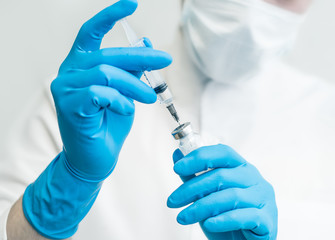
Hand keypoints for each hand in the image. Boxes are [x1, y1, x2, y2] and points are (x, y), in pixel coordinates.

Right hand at [51, 0, 171, 180]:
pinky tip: (127, 111)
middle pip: (108, 54)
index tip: (132, 4)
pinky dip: (120, 101)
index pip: (90, 32)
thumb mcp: (126, 92)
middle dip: (141, 58)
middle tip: (165, 61)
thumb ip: (132, 69)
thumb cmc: (109, 124)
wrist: (94, 159)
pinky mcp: (68, 105)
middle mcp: (68, 72)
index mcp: (80, 65)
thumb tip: (147, 42)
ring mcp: (65, 88)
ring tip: (150, 98)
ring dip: (135, 85)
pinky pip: (100, 93)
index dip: (110, 16)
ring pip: (106, 73)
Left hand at [167, 144, 277, 239]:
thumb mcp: (207, 196)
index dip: (200, 157)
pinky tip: (208, 224)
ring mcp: (263, 199)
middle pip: (222, 176)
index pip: (223, 153)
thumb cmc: (227, 219)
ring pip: (231, 196)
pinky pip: (244, 216)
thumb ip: (194, 176)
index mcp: (242, 168)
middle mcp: (255, 179)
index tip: (177, 168)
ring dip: (201, 207)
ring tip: (183, 217)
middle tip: (172, 201)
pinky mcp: (267, 220)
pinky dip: (223, 220)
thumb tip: (177, 154)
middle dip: (192, 188)